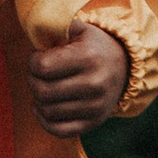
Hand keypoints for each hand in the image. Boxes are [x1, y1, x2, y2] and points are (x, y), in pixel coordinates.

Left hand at [27, 18, 131, 136]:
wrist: (125, 66)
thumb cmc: (93, 46)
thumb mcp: (79, 29)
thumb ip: (57, 26)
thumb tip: (35, 30)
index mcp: (88, 57)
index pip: (42, 67)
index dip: (32, 61)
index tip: (37, 57)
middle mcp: (94, 84)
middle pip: (42, 91)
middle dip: (32, 80)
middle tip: (37, 74)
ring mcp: (95, 107)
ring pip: (47, 111)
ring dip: (38, 100)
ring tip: (44, 87)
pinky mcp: (93, 123)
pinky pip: (58, 131)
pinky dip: (44, 120)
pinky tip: (43, 107)